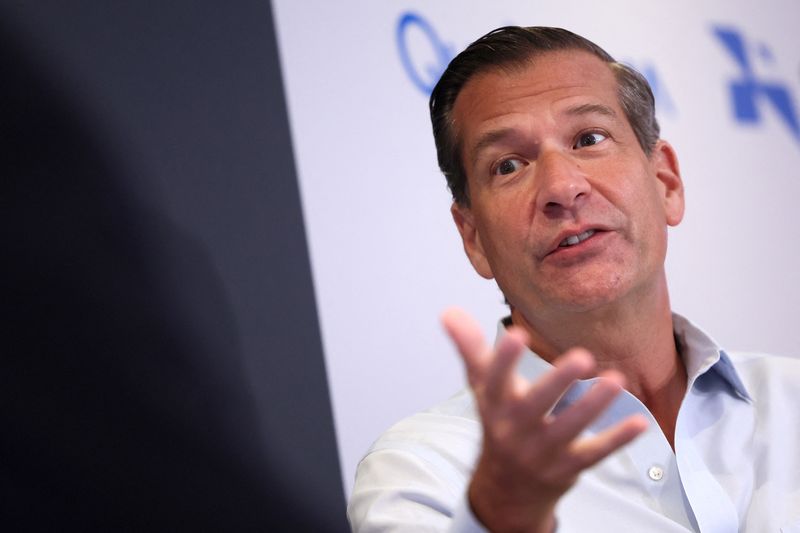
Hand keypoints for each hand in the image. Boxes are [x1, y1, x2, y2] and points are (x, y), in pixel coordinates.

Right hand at [441, 308, 647, 532]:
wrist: (506, 488)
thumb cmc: (499, 424)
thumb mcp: (482, 388)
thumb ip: (470, 348)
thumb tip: (449, 311)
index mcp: (494, 405)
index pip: (495, 380)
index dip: (504, 360)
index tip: (516, 334)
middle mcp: (515, 429)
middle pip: (535, 406)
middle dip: (557, 383)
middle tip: (582, 357)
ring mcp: (542, 451)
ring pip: (569, 428)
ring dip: (592, 406)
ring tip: (615, 380)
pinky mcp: (568, 468)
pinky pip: (594, 454)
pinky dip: (617, 439)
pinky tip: (639, 422)